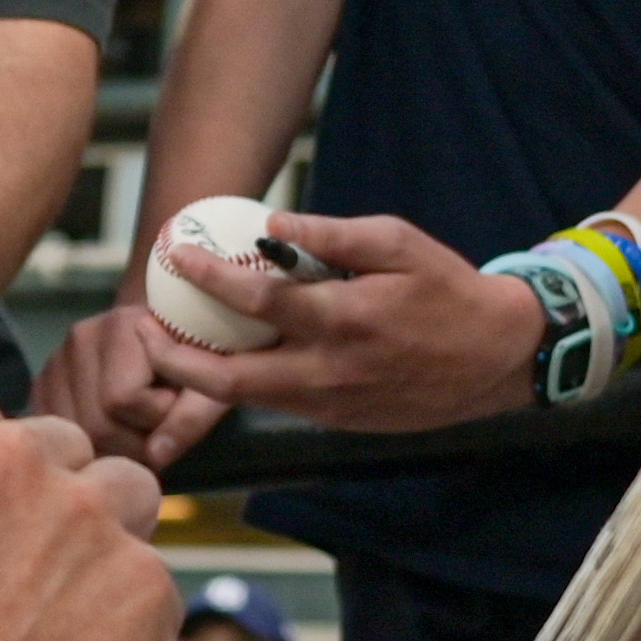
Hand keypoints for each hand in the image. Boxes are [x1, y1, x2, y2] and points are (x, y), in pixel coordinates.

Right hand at [0, 382, 170, 640]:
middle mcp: (8, 459)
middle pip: (61, 442)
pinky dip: (129, 620)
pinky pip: (153, 581)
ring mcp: (87, 515)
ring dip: (109, 538)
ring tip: (67, 618)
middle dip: (53, 495)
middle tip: (30, 573)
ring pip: (129, 492)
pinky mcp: (147, 580)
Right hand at [35, 302, 229, 473]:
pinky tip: (113, 432)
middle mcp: (80, 338)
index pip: (121, 398)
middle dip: (134, 442)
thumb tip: (155, 457)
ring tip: (138, 427)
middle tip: (159, 427)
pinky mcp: (43, 384)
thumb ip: (191, 417)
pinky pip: (59, 435)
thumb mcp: (214, 385)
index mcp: (122, 326)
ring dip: (112, 447)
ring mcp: (55, 362)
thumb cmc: (200, 359)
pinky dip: (88, 445)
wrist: (173, 334)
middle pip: (94, 423)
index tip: (176, 403)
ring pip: (75, 435)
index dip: (156, 417)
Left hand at [138, 210, 545, 433]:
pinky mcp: (337, 422)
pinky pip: (274, 404)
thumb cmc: (447, 290)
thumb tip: (272, 219)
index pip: (258, 303)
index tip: (176, 255)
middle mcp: (331, 371)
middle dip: (175, 359)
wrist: (497, 358)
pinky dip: (239, 386)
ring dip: (198, 378)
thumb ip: (332, 233)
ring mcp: (332, 405)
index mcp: (345, 321)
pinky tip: (219, 361)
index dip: (209, 279)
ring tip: (166, 346)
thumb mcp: (399, 243)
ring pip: (245, 400)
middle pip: (228, 378)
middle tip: (142, 331)